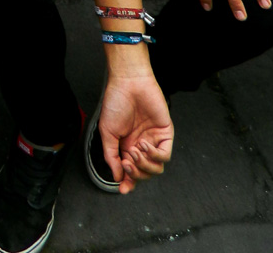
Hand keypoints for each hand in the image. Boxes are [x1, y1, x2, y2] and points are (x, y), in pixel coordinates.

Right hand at [98, 72, 172, 193]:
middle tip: (126, 162)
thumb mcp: (107, 132)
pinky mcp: (165, 134)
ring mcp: (154, 140)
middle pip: (145, 173)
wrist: (128, 83)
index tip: (123, 189)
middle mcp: (141, 145)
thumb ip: (111, 156)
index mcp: (127, 145)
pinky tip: (143, 145)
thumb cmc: (115, 102)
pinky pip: (165, 155)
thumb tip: (118, 177)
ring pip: (156, 168)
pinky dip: (154, 155)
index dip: (128, 182)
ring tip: (133, 151)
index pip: (131, 171)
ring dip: (144, 165)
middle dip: (135, 173)